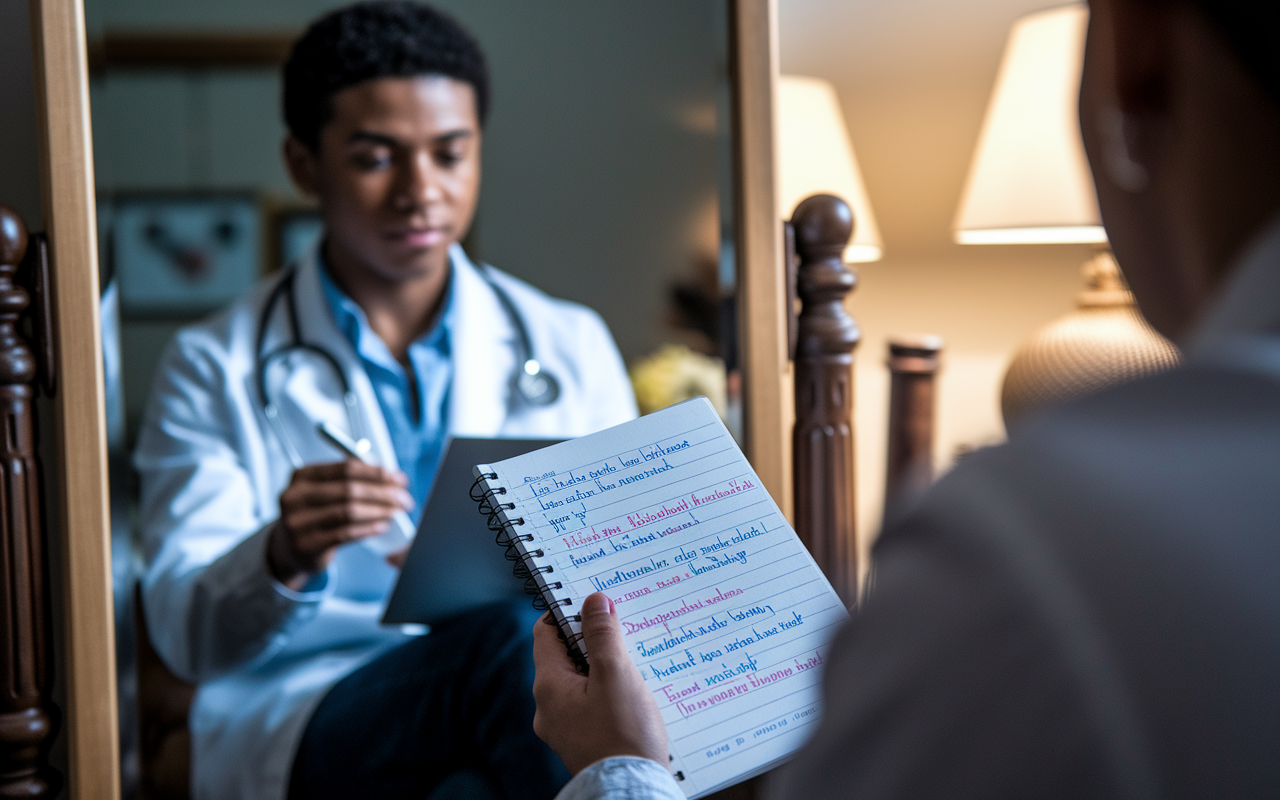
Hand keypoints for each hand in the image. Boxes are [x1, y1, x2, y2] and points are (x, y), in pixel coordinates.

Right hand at [268, 460, 411, 589]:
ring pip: (349, 512)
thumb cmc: (314, 515)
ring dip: (379, 511)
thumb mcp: (324, 492)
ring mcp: (298, 522)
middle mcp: (295, 496)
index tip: (398, 479)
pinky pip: (346, 533)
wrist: (289, 548)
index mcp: (302, 476)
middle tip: (403, 499)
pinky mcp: (306, 544)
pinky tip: (382, 526)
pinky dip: (369, 528)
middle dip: (383, 493)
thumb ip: (351, 481)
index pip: (347, 468)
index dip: (377, 473)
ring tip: (395, 512)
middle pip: (350, 489)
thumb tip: (391, 479)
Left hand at [531, 592, 668, 774]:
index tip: (595, 603)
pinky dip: (608, 692)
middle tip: (622, 629)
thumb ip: (603, 635)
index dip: (568, 612)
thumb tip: (594, 601)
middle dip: (592, 640)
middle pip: (565, 656)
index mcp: (548, 686)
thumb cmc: (623, 736)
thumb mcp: (615, 674)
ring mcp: (565, 727)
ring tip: (633, 661)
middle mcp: (549, 707)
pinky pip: (591, 704)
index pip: (546, 633)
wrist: (631, 792)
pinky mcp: (584, 741)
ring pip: (581, 681)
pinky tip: (632, 694)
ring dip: (604, 667)